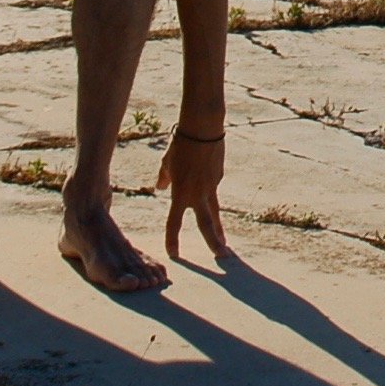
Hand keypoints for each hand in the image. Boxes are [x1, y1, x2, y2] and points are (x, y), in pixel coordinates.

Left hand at [157, 126, 228, 259]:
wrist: (203, 128)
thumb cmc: (180, 144)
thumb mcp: (167, 162)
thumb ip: (164, 178)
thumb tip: (161, 187)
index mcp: (181, 192)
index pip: (174, 222)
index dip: (172, 239)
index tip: (173, 255)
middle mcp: (198, 193)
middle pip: (207, 223)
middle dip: (213, 242)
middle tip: (221, 257)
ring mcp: (212, 185)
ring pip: (215, 211)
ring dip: (219, 229)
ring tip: (223, 243)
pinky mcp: (219, 175)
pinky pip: (212, 186)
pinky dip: (208, 186)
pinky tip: (205, 172)